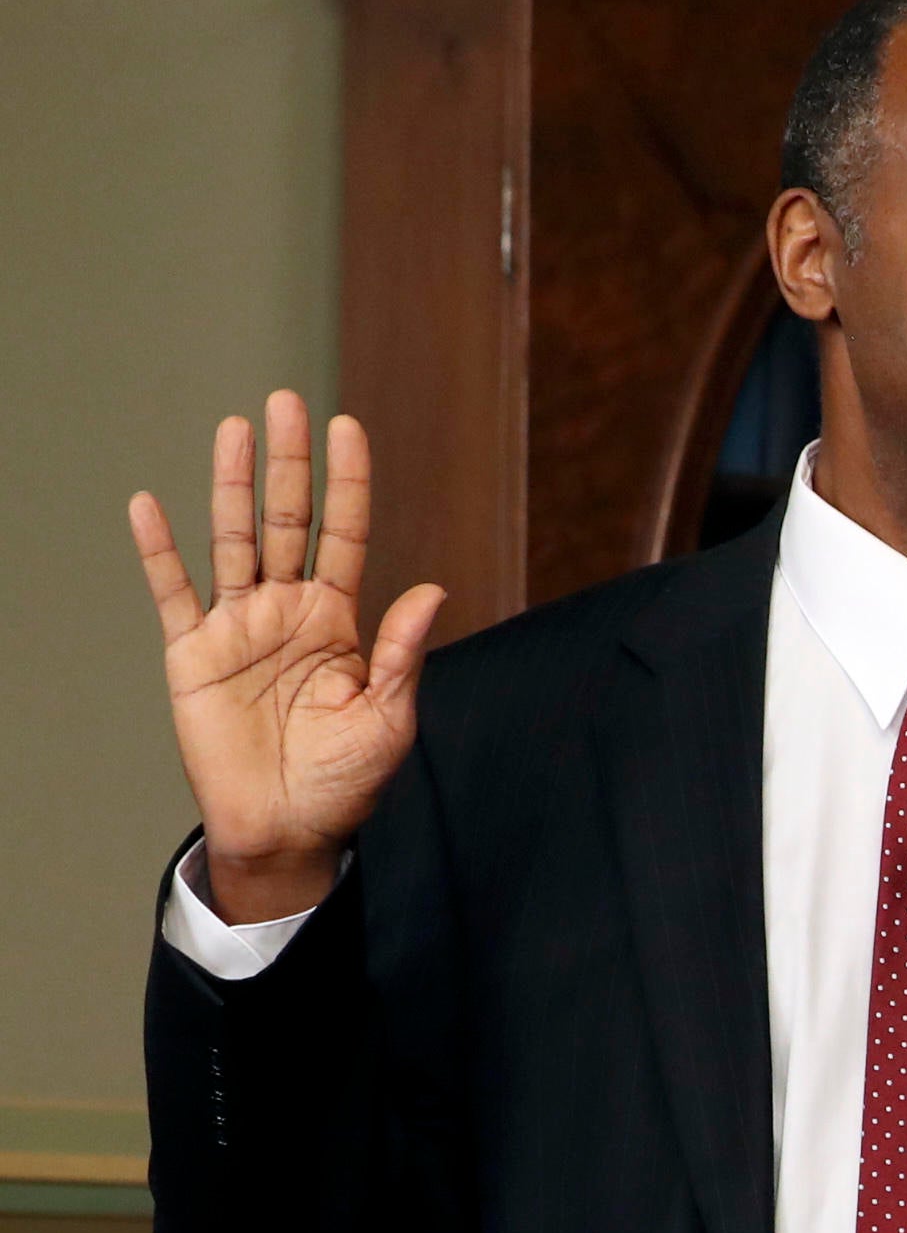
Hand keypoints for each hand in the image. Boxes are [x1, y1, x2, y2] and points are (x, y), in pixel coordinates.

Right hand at [130, 393, 444, 922]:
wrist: (287, 829)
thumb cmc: (344, 780)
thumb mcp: (388, 718)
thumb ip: (401, 653)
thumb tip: (432, 590)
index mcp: (340, 622)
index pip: (346, 535)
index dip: (347, 484)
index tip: (347, 427)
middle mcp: (287, 611)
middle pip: (286, 522)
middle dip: (289, 465)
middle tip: (287, 403)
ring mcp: (238, 627)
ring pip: (233, 541)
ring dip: (232, 485)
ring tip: (235, 429)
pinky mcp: (193, 653)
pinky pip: (173, 592)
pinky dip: (159, 550)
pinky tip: (148, 504)